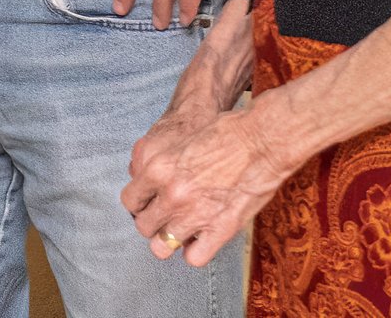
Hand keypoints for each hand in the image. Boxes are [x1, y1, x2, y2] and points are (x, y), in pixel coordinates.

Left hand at [122, 102, 294, 267]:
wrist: (260, 140)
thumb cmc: (224, 133)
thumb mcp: (177, 141)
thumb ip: (158, 165)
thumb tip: (146, 180)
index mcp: (156, 168)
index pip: (130, 201)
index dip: (140, 204)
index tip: (149, 204)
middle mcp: (171, 194)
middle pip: (144, 226)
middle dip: (153, 223)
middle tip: (165, 218)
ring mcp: (195, 214)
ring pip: (162, 246)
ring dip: (169, 240)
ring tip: (180, 232)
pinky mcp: (221, 228)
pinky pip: (195, 257)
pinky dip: (195, 253)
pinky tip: (200, 242)